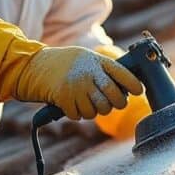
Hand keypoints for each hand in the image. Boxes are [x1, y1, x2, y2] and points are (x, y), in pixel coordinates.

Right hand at [18, 46, 142, 119]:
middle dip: (116, 104)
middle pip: (114, 99)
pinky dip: (77, 113)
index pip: (123, 74)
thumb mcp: (88, 58)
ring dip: (93, 110)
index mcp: (98, 62)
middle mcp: (89, 74)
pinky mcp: (64, 98)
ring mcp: (77, 87)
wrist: (36, 65)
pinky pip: (80, 116)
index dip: (134, 85)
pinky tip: (73, 103)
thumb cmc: (68, 63)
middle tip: (111, 103)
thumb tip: (127, 87)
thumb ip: (105, 70)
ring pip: (97, 111)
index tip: (138, 91)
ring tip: (86, 101)